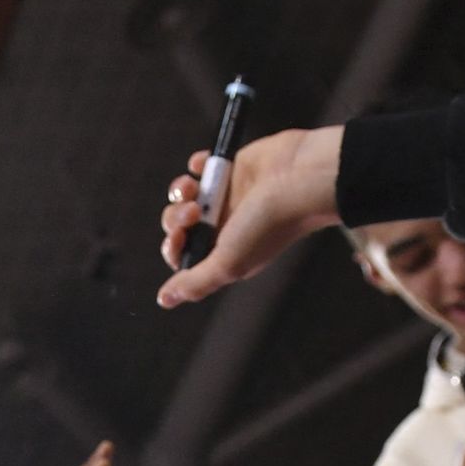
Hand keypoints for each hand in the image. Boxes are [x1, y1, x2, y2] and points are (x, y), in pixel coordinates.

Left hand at [155, 127, 347, 308]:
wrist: (299, 178)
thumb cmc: (269, 224)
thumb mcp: (228, 263)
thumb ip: (195, 283)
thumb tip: (165, 300)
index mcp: (225, 254)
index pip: (184, 256)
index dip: (174, 246)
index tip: (180, 234)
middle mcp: (224, 227)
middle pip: (179, 226)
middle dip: (176, 218)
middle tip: (194, 211)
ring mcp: (227, 197)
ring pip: (185, 197)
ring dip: (180, 191)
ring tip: (193, 186)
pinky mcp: (231, 168)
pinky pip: (200, 167)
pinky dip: (195, 165)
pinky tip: (201, 165)